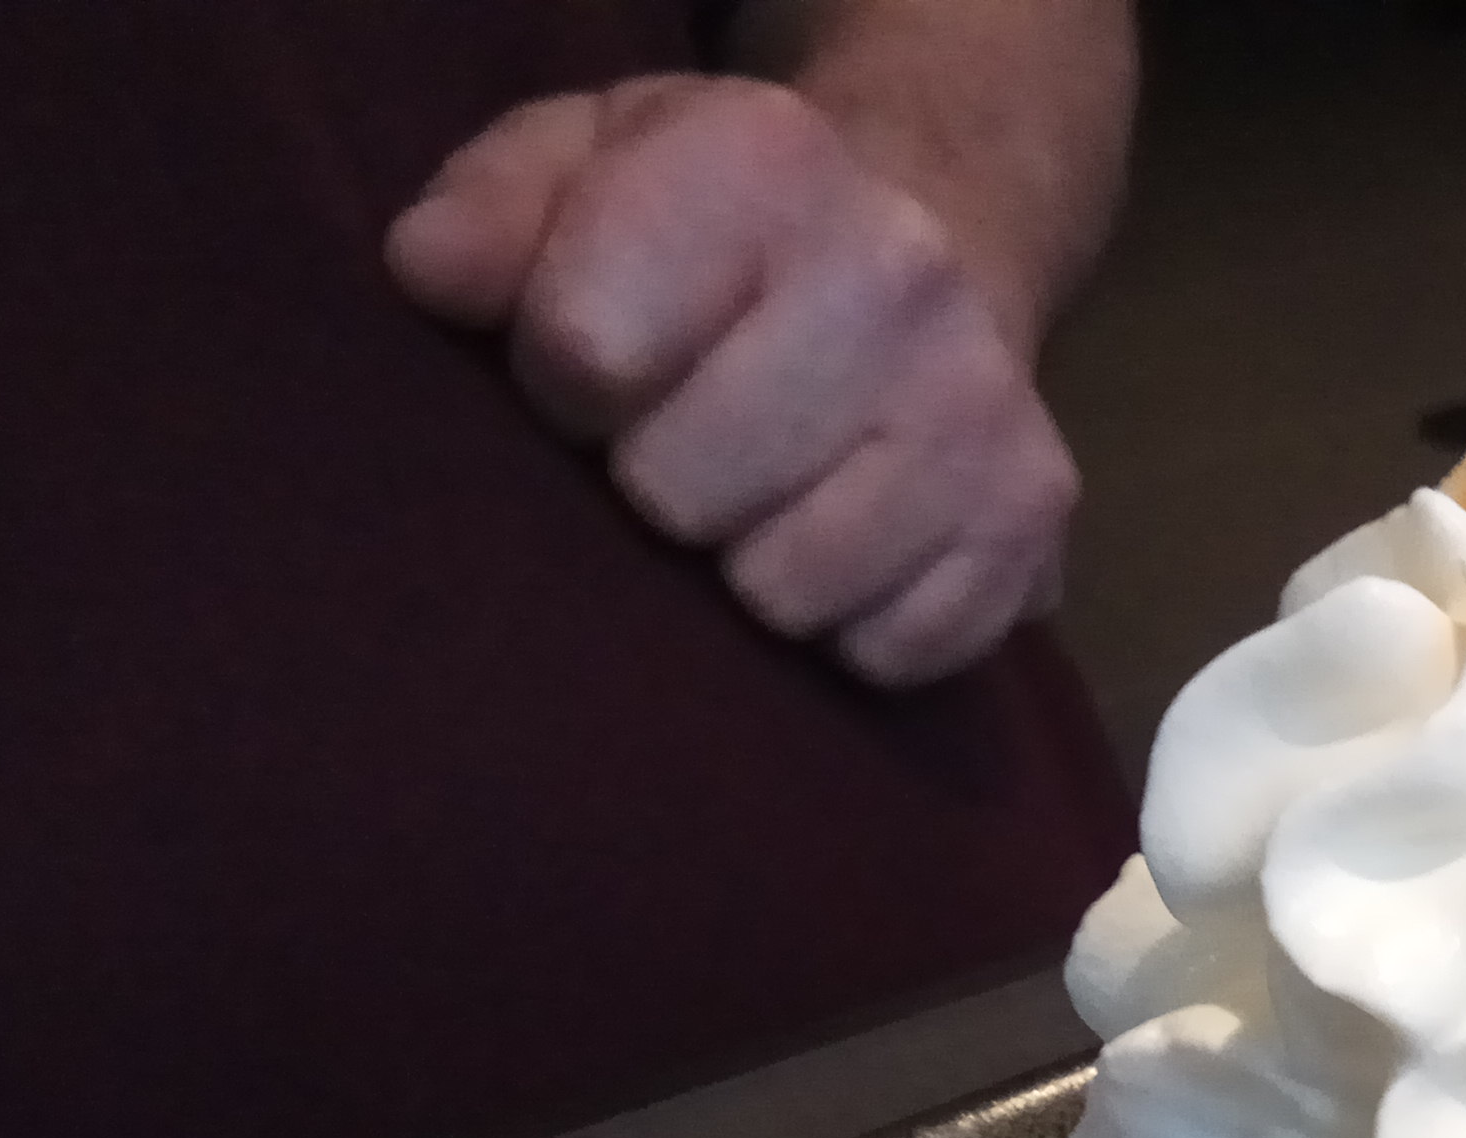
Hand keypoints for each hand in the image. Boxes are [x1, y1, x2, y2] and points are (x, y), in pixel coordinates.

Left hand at [387, 76, 1080, 688]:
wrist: (937, 233)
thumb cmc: (713, 223)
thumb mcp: (583, 164)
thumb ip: (493, 212)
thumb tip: (431, 279)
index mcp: (763, 159)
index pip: (589, 350)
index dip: (562, 384)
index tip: (591, 368)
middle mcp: (897, 269)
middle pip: (684, 492)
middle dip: (659, 486)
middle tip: (685, 443)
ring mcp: (981, 404)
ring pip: (787, 590)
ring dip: (751, 567)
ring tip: (763, 498)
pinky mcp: (1034, 515)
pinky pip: (890, 650)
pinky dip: (850, 626)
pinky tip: (846, 545)